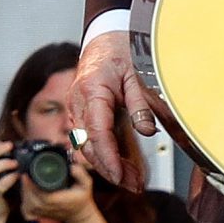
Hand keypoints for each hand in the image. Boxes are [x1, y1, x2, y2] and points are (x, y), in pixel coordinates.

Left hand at [19, 145, 96, 222]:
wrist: (79, 214)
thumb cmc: (81, 197)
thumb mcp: (86, 184)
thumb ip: (81, 174)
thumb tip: (72, 167)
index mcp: (60, 200)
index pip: (41, 196)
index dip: (31, 186)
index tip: (25, 174)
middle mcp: (50, 208)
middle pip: (31, 199)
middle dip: (25, 186)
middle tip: (24, 173)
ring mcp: (43, 213)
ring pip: (27, 204)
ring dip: (23, 192)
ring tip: (25, 180)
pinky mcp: (39, 215)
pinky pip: (26, 209)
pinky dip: (23, 200)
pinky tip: (26, 192)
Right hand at [68, 32, 158, 190]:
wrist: (105, 37)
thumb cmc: (120, 50)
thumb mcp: (138, 72)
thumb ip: (141, 103)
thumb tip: (146, 132)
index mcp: (92, 90)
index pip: (97, 132)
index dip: (108, 158)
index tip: (120, 177)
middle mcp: (78, 102)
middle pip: (89, 145)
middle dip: (111, 169)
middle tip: (135, 185)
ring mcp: (76, 109)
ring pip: (87, 146)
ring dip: (108, 165)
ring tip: (133, 181)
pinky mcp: (80, 114)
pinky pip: (88, 139)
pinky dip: (104, 155)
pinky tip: (122, 166)